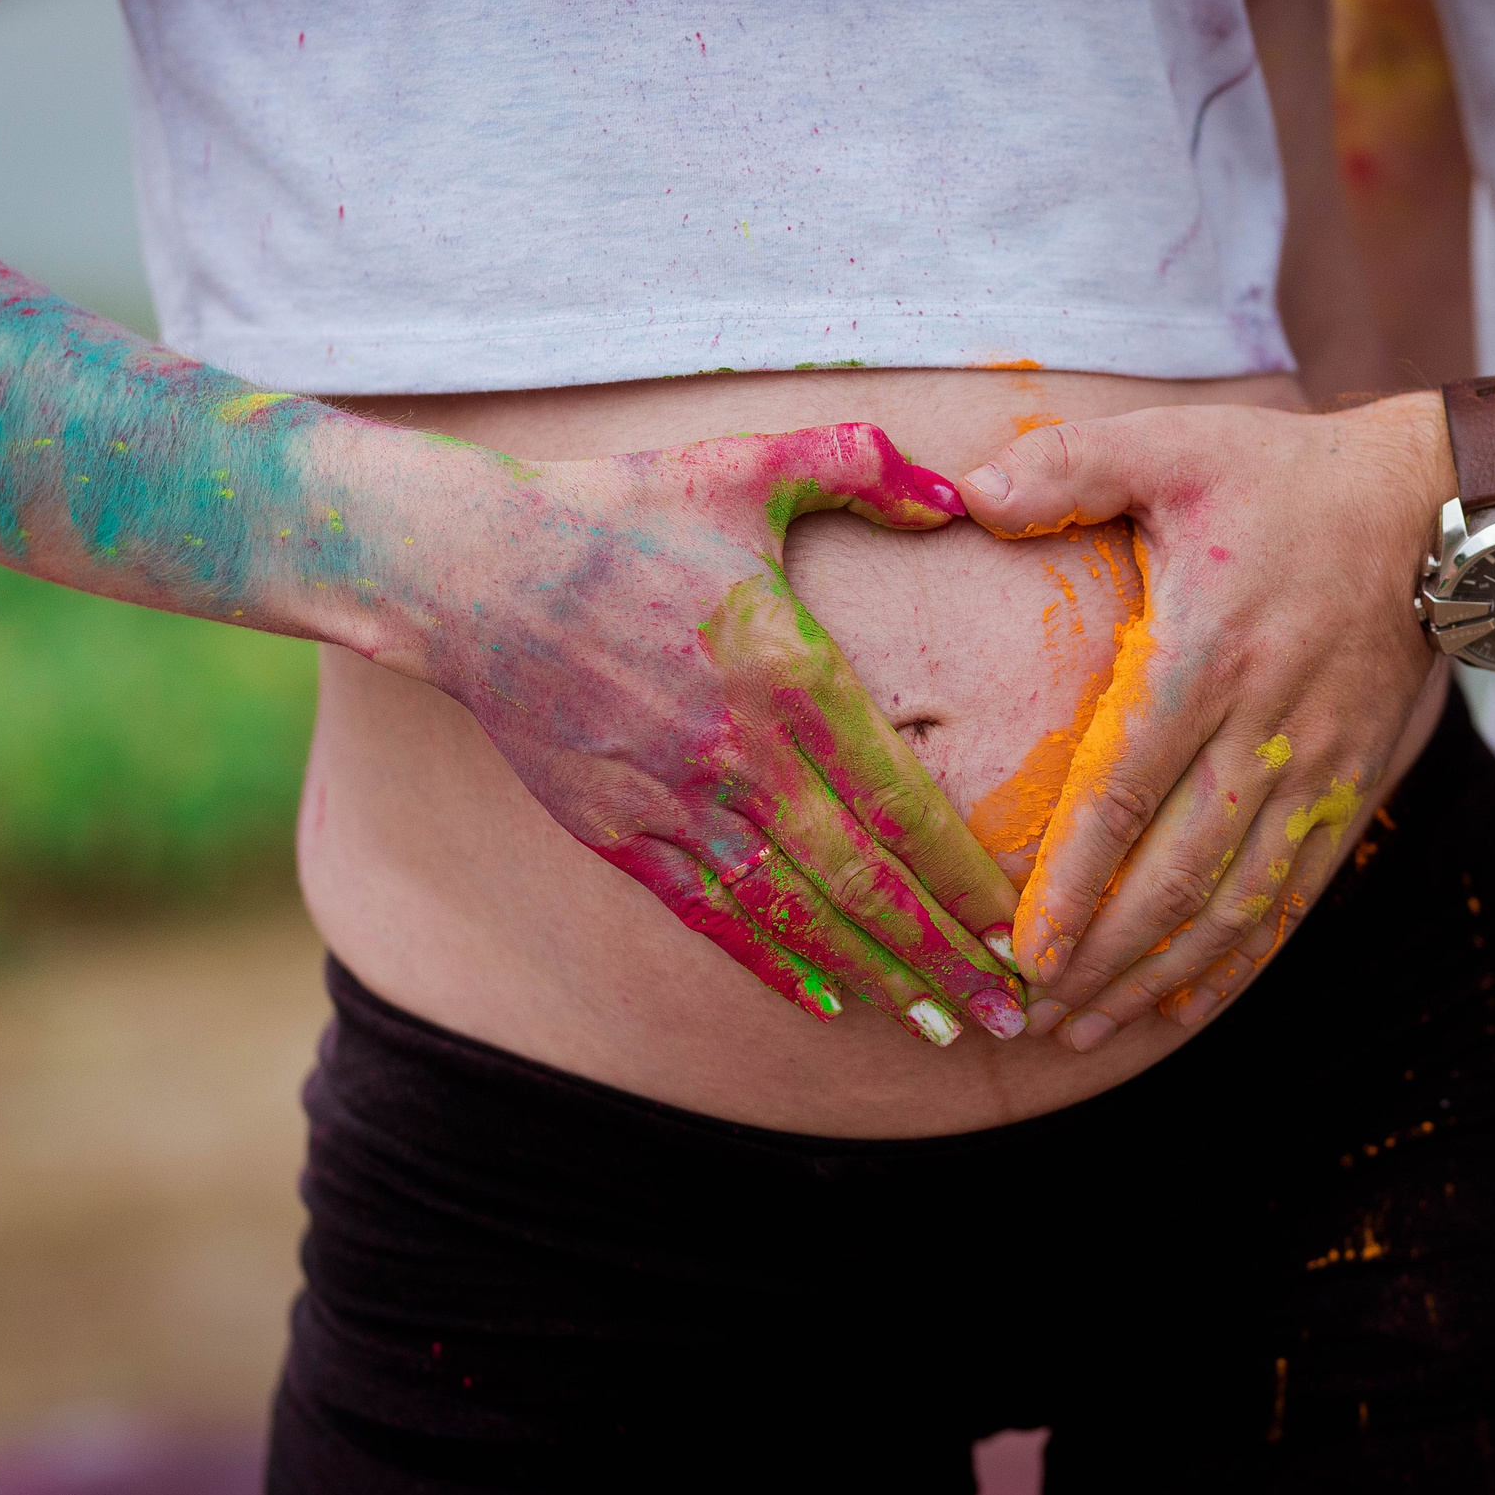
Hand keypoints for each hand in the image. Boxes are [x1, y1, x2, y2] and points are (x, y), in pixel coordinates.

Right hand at [364, 423, 1025, 1044]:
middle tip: (1016, 1011)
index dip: (968, 875)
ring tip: (943, 1027)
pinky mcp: (616, 830)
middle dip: (947, 955)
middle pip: (864, 880)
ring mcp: (673, 801)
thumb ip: (867, 467)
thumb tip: (962, 493)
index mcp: (789, 670)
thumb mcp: (750, 467)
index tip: (1026, 923)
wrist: (468, 566)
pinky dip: (772, 964)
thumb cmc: (620, 509)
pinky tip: (828, 1003)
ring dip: (876, 978)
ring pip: (796, 914)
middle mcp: (739, 754)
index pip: (901, 800)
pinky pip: (709, 915)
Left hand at [953, 394, 1452, 1048]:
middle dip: (1103, 954)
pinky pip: (1295, 895)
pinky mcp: (1353, 785)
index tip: (1023, 948)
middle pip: (1176, 873)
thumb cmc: (1287, 477)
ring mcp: (1317, 768)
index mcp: (1209, 655)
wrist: (1433, 508)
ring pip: (1236, 902)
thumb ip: (1068, 464)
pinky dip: (1241, 960)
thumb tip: (968, 489)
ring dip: (1162, 974)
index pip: (1127, 793)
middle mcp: (1266, 729)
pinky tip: (1185, 1003)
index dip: (1074, 882)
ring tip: (1091, 1026)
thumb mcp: (1176, 445)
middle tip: (1036, 1010)